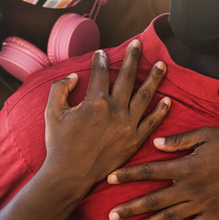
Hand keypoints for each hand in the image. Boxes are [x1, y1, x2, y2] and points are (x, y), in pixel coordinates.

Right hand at [43, 41, 170, 187]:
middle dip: (133, 57)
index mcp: (95, 101)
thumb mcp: (51, 112)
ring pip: (145, 95)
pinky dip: (161, 110)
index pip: (100, 72)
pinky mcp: (135, 140)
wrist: (69, 175)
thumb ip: (60, 89)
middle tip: (138, 44)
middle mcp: (115, 109)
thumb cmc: (59, 144)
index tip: (101, 53)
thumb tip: (75, 76)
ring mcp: (127, 125)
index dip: (100, 60)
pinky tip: (168, 100)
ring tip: (162, 64)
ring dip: (154, 78)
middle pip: (127, 77)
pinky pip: (152, 122)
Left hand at [106, 127, 218, 219]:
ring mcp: (202, 202)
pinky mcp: (214, 212)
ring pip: (170, 217)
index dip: (128, 175)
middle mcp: (190, 187)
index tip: (109, 178)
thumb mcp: (205, 134)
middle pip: (154, 199)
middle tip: (111, 215)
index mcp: (185, 166)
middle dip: (131, 207)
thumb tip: (156, 144)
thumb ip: (179, 140)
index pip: (150, 171)